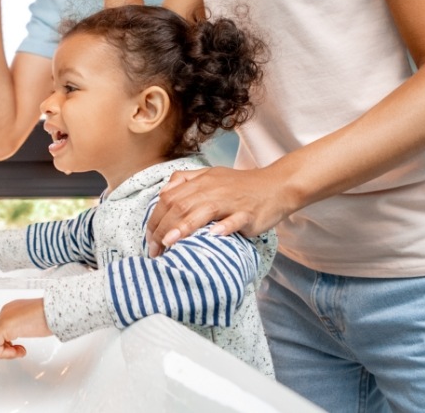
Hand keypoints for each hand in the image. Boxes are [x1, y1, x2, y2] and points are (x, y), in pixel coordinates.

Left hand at [0, 298, 52, 358]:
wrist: (56, 310)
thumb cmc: (51, 315)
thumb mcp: (33, 321)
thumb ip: (23, 326)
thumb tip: (23, 334)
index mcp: (13, 308)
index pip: (1, 327)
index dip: (8, 342)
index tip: (21, 347)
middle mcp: (6, 311)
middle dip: (5, 346)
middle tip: (19, 350)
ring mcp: (3, 317)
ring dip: (4, 351)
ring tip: (19, 352)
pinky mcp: (4, 325)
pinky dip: (3, 353)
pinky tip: (17, 352)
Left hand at [145, 166, 280, 257]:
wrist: (276, 185)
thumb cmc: (241, 186)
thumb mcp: (211, 176)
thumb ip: (186, 180)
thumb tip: (163, 192)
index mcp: (201, 181)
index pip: (170, 197)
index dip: (155, 217)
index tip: (149, 237)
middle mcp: (212, 188)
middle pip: (181, 205)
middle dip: (163, 227)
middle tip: (154, 249)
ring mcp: (230, 201)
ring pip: (203, 211)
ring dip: (184, 227)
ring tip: (170, 242)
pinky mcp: (248, 213)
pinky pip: (234, 219)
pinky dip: (224, 227)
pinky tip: (213, 236)